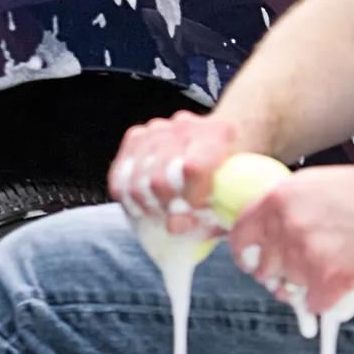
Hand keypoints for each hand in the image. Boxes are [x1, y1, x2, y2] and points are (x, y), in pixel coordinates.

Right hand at [108, 109, 247, 235]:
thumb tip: (173, 227)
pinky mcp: (136, 136)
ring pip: (135, 179)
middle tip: (173, 219)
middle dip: (164, 208)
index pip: (193, 169)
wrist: (226, 144)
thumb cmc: (232, 178)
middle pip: (158, 178)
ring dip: (145, 206)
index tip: (191, 218)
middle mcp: (186, 126)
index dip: (188, 201)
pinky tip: (144, 207)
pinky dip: (128, 199)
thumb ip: (209, 217)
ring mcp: (158, 128)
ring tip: (161, 214)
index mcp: (219, 134)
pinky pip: (119, 176)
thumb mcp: (234, 201)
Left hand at [228, 164, 353, 314]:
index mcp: (275, 202)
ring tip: (332, 264)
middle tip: (302, 268)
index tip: (252, 263)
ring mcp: (305, 257)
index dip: (245, 255)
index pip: (240, 239)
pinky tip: (344, 277)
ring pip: (289, 290)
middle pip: (263, 271)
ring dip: (306, 286)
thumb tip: (262, 237)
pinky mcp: (328, 282)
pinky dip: (327, 299)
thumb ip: (280, 209)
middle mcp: (285, 230)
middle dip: (279, 275)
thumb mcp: (309, 185)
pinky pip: (314, 306)